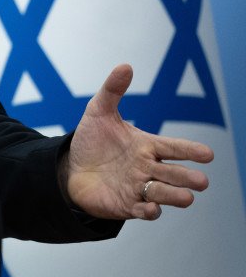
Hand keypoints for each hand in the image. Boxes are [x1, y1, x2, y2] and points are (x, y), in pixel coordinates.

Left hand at [64, 64, 212, 219]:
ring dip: (175, 196)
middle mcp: (148, 168)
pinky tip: (152, 208)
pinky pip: (142, 210)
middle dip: (188, 177)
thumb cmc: (91, 141)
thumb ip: (113, 90)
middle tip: (201, 181)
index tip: (207, 154)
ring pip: (163, 193)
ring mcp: (139, 187)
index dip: (190, 150)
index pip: (173, 147)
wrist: (70, 168)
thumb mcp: (98, 112)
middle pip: (174, 173)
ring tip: (188, 198)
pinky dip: (149, 210)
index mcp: (147, 146)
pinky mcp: (127, 205)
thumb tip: (126, 66)